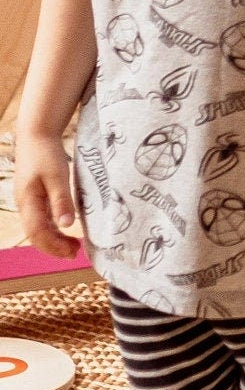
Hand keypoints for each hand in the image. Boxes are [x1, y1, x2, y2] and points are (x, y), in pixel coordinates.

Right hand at [14, 134, 82, 259]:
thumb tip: (67, 224)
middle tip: (75, 253)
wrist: (36, 136)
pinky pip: (42, 219)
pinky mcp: (35, 197)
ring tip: (73, 246)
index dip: (53, 246)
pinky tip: (66, 230)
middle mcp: (25, 205)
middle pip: (36, 234)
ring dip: (54, 239)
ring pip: (39, 228)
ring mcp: (29, 202)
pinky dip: (53, 228)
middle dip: (54, 247)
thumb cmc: (46, 154)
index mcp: (28, 202)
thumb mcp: (58, 176)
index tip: (72, 252)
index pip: (37, 232)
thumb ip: (62, 200)